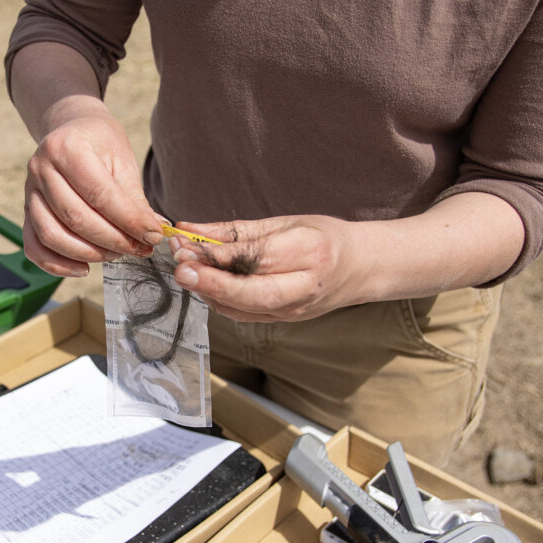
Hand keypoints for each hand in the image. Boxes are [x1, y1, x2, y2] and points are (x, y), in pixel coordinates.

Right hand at [22, 111, 164, 276]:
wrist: (71, 128)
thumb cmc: (100, 144)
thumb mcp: (122, 161)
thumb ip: (134, 200)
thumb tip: (153, 234)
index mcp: (68, 148)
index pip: (100, 194)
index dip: (129, 221)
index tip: (153, 236)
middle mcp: (41, 168)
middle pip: (76, 218)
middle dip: (113, 240)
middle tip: (138, 248)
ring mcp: (29, 191)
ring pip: (53, 236)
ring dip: (88, 253)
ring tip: (115, 253)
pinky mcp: (26, 211)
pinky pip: (34, 247)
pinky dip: (57, 265)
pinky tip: (84, 267)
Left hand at [168, 215, 361, 321]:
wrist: (360, 269)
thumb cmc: (323, 237)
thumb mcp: (285, 222)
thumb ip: (237, 231)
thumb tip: (191, 230)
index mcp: (310, 251)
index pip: (259, 258)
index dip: (221, 257)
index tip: (189, 247)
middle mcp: (304, 286)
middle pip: (253, 293)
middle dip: (213, 283)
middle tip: (182, 271)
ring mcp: (295, 309)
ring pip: (244, 308)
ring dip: (209, 292)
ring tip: (184, 272)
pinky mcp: (284, 319)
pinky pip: (244, 314)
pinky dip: (219, 300)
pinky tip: (202, 283)